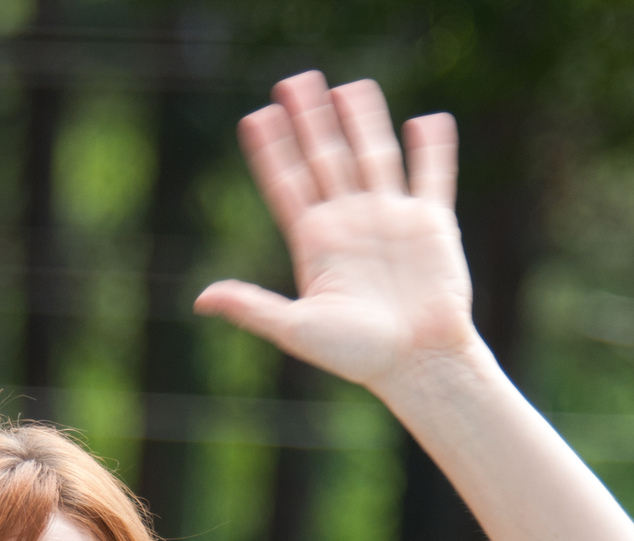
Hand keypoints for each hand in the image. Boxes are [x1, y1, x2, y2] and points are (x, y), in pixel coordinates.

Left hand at [194, 73, 474, 391]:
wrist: (417, 364)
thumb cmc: (357, 355)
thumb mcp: (296, 330)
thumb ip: (252, 308)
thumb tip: (201, 300)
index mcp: (317, 243)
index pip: (288, 185)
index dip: (272, 152)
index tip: (256, 118)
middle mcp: (351, 224)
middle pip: (326, 159)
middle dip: (310, 122)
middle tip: (294, 82)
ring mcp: (391, 219)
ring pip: (374, 156)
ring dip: (362, 121)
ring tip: (349, 87)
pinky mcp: (432, 223)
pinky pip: (431, 175)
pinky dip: (432, 149)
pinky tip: (425, 121)